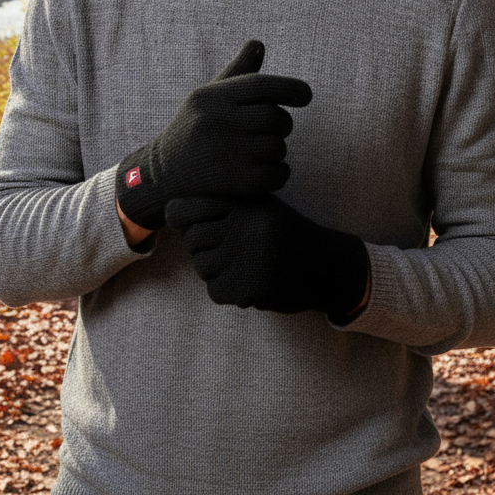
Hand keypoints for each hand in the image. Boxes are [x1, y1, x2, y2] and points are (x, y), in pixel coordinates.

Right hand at [115, 40, 311, 230]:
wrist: (161, 177)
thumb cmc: (194, 129)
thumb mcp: (207, 97)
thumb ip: (237, 73)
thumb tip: (258, 43)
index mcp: (210, 97)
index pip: (261, 86)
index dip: (290, 88)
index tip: (306, 95)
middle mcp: (215, 122)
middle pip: (275, 117)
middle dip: (282, 124)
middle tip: (273, 131)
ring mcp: (223, 154)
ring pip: (277, 146)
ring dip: (278, 151)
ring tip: (264, 152)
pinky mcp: (233, 183)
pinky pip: (276, 174)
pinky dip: (280, 174)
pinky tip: (269, 172)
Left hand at [166, 195, 369, 319]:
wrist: (324, 265)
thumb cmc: (281, 232)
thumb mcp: (258, 206)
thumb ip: (222, 204)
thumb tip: (170, 210)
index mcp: (245, 203)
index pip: (188, 207)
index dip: (179, 215)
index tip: (181, 219)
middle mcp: (246, 227)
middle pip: (192, 240)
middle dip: (202, 247)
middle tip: (227, 247)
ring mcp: (249, 258)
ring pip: (202, 267)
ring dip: (216, 269)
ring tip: (244, 263)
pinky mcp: (251, 288)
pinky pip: (216, 291)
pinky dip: (228, 290)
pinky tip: (251, 280)